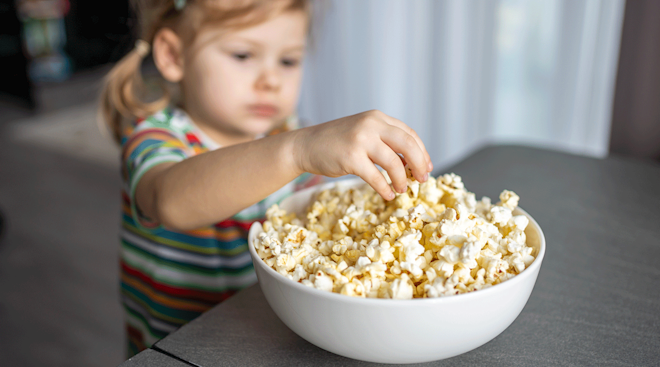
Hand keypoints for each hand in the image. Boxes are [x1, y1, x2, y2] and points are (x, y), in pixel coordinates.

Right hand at [293, 110, 432, 199]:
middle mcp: (371, 125)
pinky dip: (385, 188)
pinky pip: (376, 177)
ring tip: (402, 189)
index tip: (426, 167)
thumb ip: (384, 143)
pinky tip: (388, 195)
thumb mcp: (363, 134)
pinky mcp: (351, 157)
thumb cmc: (336, 143)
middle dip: (419, 164)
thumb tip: (411, 165)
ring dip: (402, 179)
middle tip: (422, 180)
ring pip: (394, 162)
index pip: (409, 134)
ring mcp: (360, 140)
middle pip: (408, 145)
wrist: (306, 145)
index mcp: (377, 118)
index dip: (422, 152)